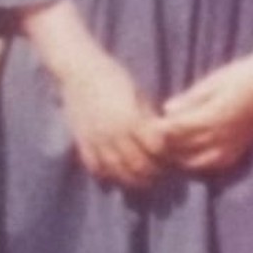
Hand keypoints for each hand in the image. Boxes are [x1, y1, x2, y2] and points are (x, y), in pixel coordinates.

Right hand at [49, 43, 166, 187]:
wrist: (79, 71)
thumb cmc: (114, 78)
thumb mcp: (138, 95)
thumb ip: (149, 118)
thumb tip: (163, 137)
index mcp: (132, 120)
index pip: (156, 149)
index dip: (167, 156)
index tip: (173, 158)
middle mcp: (114, 134)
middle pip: (139, 166)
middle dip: (153, 173)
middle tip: (161, 174)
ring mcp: (97, 141)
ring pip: (118, 173)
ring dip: (133, 181)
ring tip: (143, 181)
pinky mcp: (83, 143)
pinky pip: (96, 168)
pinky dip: (108, 177)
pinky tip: (117, 177)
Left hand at [161, 53, 252, 173]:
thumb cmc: (242, 74)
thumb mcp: (213, 81)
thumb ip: (190, 99)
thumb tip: (166, 109)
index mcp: (211, 117)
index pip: (174, 131)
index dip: (157, 130)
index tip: (146, 124)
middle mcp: (219, 137)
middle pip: (180, 149)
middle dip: (163, 145)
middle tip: (151, 138)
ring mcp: (230, 147)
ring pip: (193, 162)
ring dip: (178, 157)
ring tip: (168, 146)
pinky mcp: (238, 151)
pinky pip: (211, 165)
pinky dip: (196, 163)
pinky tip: (189, 154)